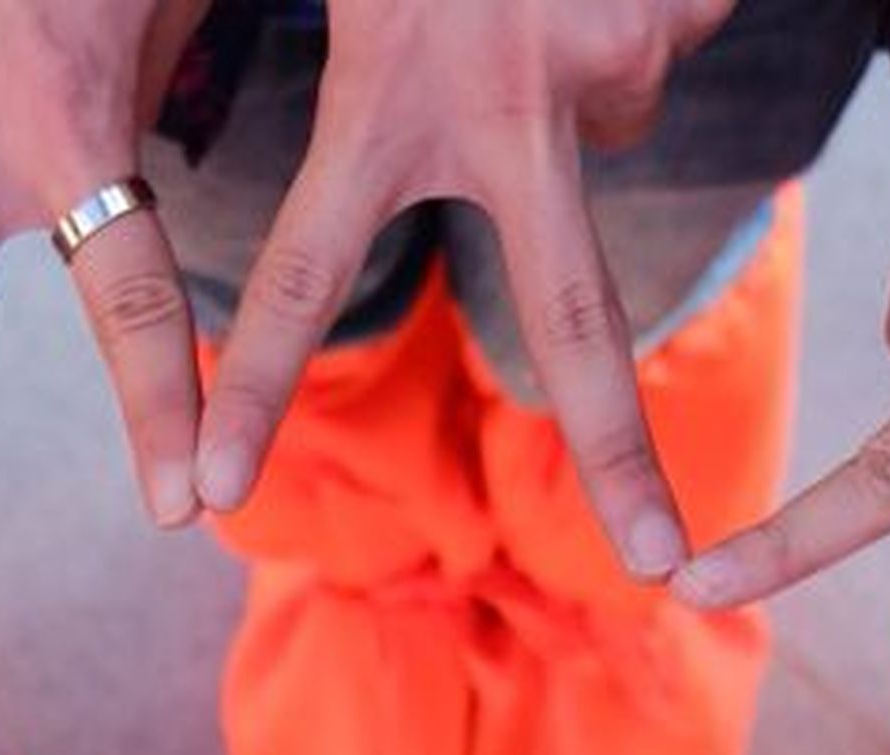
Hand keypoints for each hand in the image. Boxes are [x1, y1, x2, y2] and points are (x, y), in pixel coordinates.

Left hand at [200, 0, 736, 574]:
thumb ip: (367, 58)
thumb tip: (422, 127)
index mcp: (379, 91)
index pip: (302, 270)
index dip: (258, 389)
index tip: (211, 495)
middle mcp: (499, 99)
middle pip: (574, 323)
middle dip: (622, 457)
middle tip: (660, 563)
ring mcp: (602, 57)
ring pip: (617, 123)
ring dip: (595, 68)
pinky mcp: (678, 13)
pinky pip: (670, 41)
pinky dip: (645, 7)